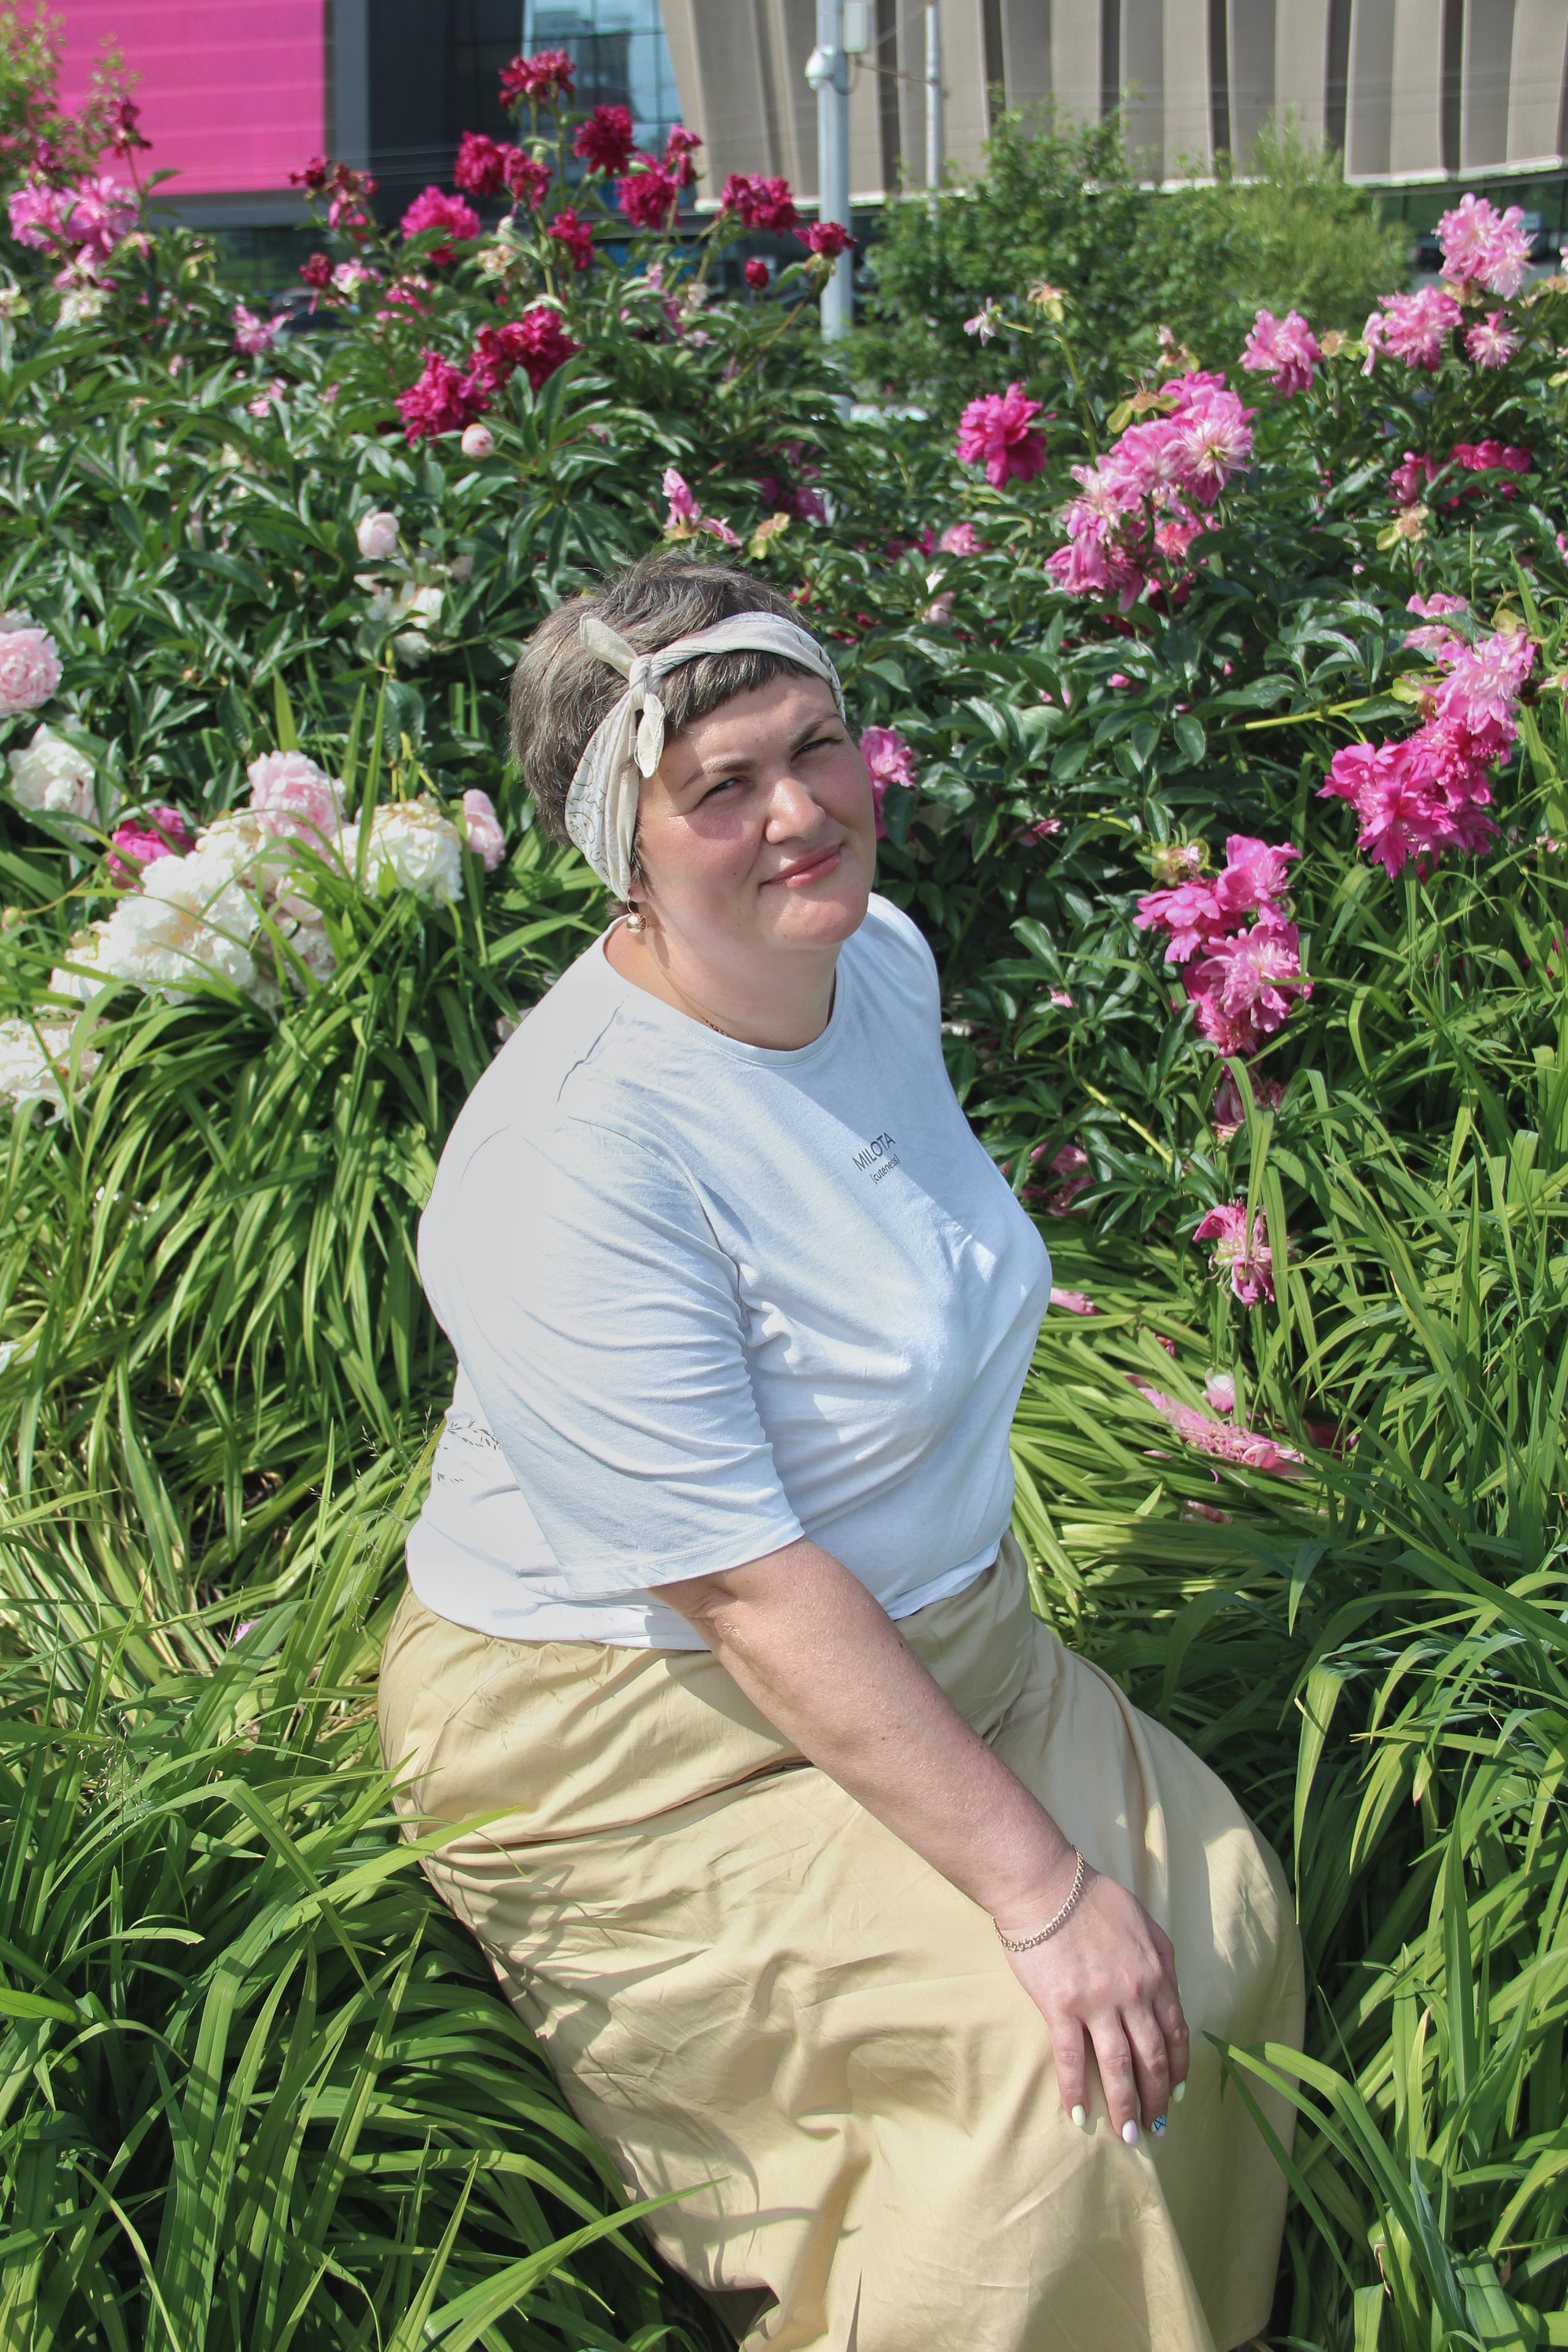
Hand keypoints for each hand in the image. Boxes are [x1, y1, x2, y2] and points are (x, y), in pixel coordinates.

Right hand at [999, 1865, 1187, 2139]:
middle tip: (1157, 2127)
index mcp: (1155, 1974)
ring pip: (1119, 2068)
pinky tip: (1077, 2115)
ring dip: (1126, 2107)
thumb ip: (1162, 1957)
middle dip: (1157, 2099)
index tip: (1178, 2093)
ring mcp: (1097, 2004)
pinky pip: (1072, 2059)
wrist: (1046, 1885)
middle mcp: (1133, 1994)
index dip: (1179, 2068)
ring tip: (1129, 2137)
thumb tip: (1171, 1987)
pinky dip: (1076, 2091)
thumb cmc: (1092, 1897)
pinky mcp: (1061, 2008)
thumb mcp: (1143, 1921)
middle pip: (1153, 2059)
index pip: (1175, 2033)